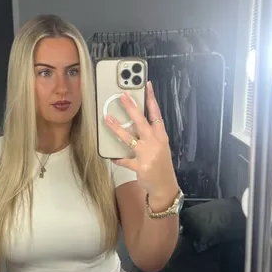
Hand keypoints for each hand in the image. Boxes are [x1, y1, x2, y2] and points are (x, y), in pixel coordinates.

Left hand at [105, 81, 178, 208]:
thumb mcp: (160, 147)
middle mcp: (155, 143)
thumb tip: (133, 123)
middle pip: (142, 122)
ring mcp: (147, 155)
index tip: (147, 85)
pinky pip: (125, 161)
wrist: (164, 186)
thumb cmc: (161, 165)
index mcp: (161, 136)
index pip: (156, 114)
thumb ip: (150, 135)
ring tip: (107, 119)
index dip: (151, 99)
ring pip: (130, 138)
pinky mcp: (140, 167)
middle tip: (122, 96)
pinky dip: (118, 159)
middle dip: (131, 108)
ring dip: (117, 129)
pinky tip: (112, 157)